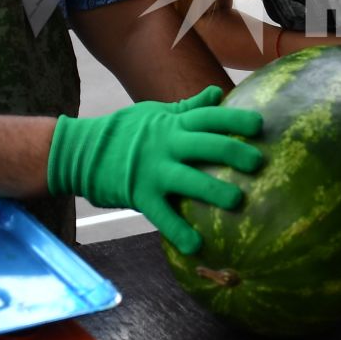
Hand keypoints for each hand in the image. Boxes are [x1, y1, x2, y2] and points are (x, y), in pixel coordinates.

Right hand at [46, 87, 263, 253]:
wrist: (80, 152)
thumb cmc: (124, 131)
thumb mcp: (156, 113)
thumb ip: (189, 108)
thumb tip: (217, 94)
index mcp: (173, 123)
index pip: (208, 117)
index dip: (234, 120)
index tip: (260, 125)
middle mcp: (166, 144)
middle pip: (204, 145)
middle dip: (232, 153)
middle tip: (258, 163)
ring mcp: (153, 170)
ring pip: (187, 179)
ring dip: (213, 191)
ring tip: (237, 202)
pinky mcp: (139, 194)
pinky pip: (162, 214)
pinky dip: (178, 230)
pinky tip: (197, 245)